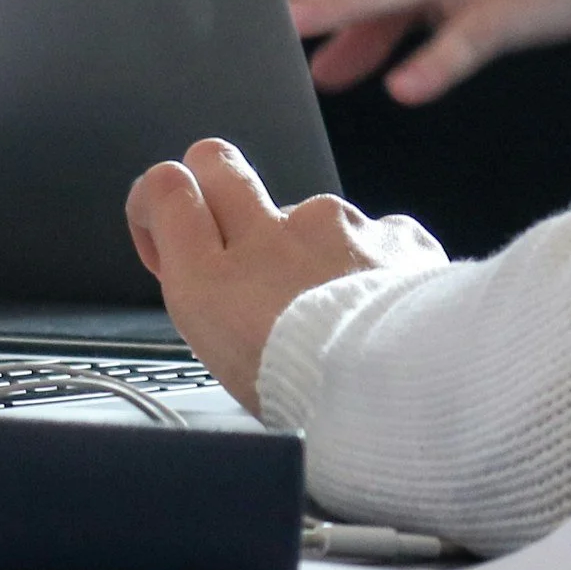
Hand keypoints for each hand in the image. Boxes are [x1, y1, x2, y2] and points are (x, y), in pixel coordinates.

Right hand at [126, 139, 444, 410]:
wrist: (410, 402)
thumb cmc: (320, 408)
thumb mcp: (228, 369)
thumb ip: (216, 302)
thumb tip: (217, 274)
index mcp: (214, 284)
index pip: (164, 190)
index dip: (160, 204)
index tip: (170, 229)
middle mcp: (268, 239)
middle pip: (216, 161)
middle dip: (214, 183)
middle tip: (231, 232)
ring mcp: (333, 228)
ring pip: (305, 214)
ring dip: (311, 249)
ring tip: (338, 317)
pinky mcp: (388, 232)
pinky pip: (371, 233)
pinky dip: (371, 264)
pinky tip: (381, 309)